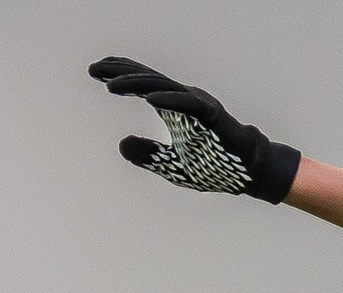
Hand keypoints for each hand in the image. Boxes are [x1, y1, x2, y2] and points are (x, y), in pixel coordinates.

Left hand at [89, 58, 301, 202]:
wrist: (249, 173)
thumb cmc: (215, 167)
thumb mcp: (172, 165)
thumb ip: (148, 155)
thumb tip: (121, 144)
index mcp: (174, 109)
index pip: (143, 86)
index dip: (120, 76)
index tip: (94, 72)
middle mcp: (183, 100)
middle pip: (148, 79)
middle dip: (120, 72)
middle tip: (93, 69)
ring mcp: (198, 105)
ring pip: (163, 88)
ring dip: (138, 84)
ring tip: (111, 85)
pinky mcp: (211, 115)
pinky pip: (187, 104)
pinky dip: (169, 100)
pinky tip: (148, 99)